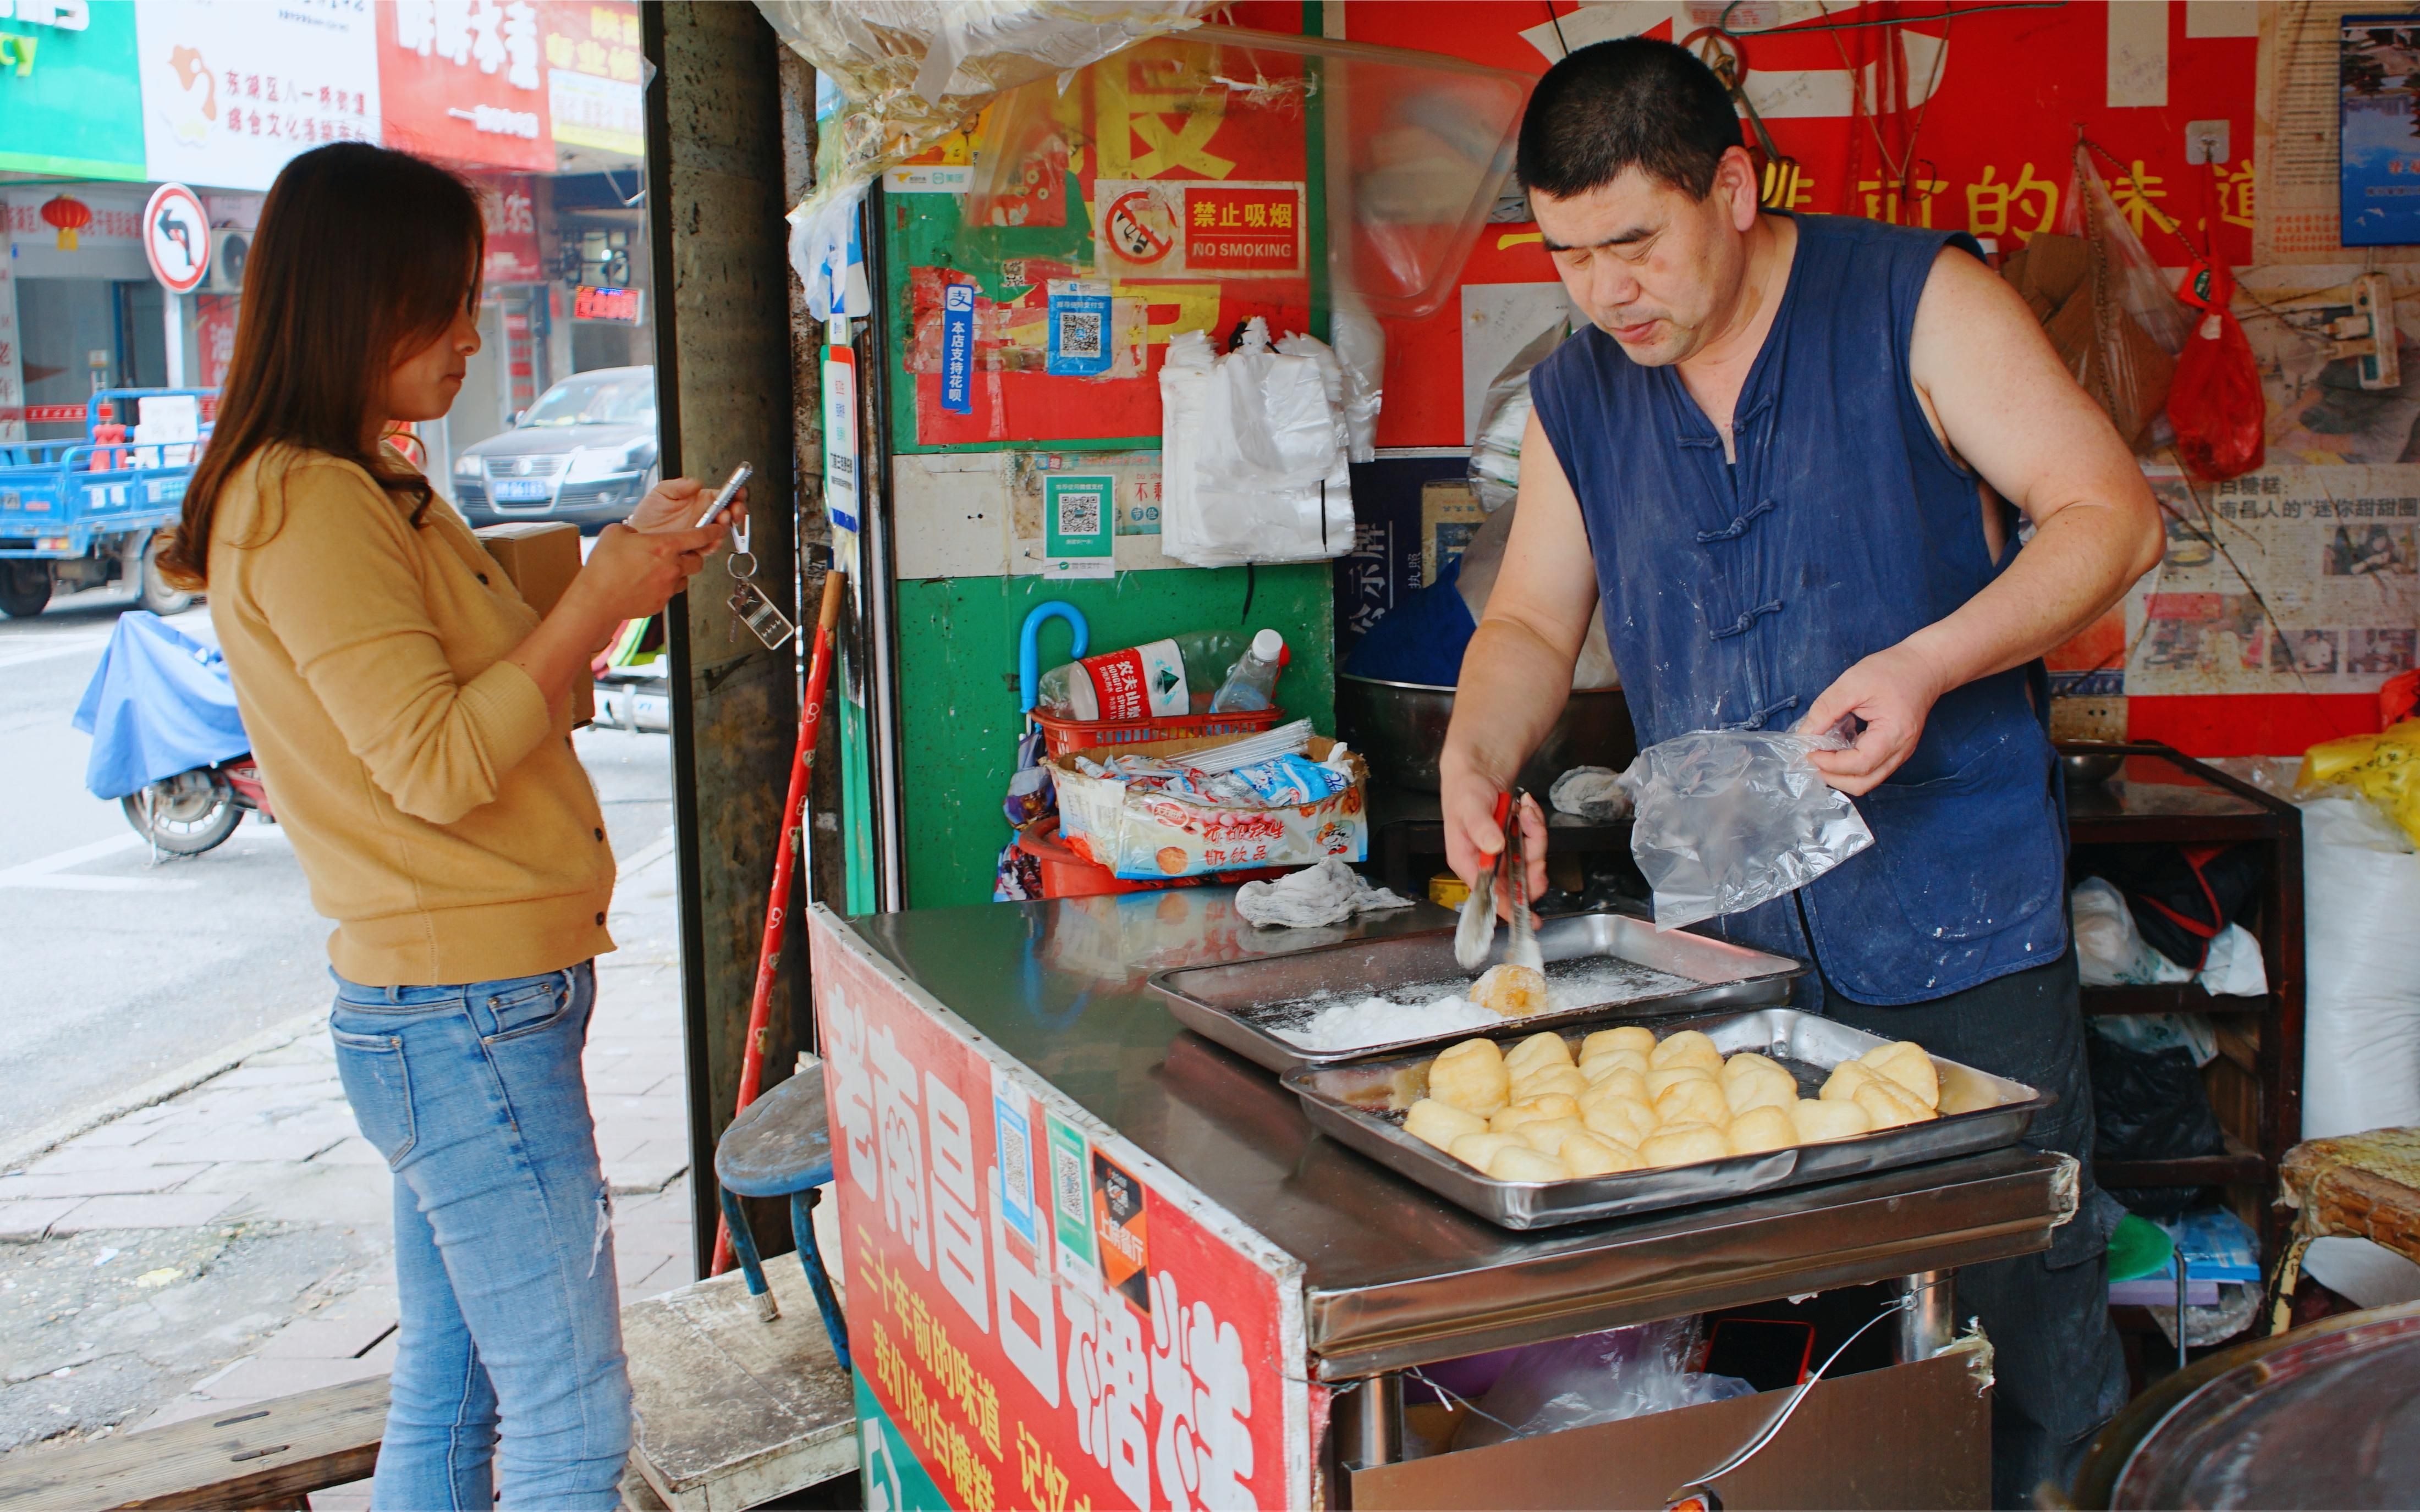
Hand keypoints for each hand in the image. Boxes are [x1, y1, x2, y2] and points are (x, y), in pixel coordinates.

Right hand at [569, 522, 723, 620]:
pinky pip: (669, 593)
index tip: (718, 528)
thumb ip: (632, 530)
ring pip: (684, 579)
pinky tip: (645, 584)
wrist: (597, 600)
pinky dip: (662, 587)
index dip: (712, 531)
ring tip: (657, 570)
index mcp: (664, 546)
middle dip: (692, 556)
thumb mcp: (615, 533)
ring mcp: (667, 588)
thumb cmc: (604, 568)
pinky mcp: (660, 603)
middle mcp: (671, 568)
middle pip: (697, 561)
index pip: (699, 536)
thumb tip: (634, 534)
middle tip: (679, 553)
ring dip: (677, 573)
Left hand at [626, 475, 747, 540]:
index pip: (724, 495)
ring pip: (723, 530)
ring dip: (726, 526)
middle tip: (733, 510)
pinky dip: (714, 543)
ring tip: (720, 521)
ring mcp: (702, 532)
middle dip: (736, 510)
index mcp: (701, 500)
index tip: (738, 492)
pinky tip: (711, 539)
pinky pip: (710, 546)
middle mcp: (705, 516)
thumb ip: (679, 485)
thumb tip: (696, 483)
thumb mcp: (661, 492)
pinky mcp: (697, 546)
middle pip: (729, 513)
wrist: (638, 535)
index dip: (735, 492)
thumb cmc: (649, 514)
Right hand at [1442, 771, 1547, 909]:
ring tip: (1526, 812)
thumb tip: (1494, 848)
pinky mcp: (1515, 845)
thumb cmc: (1464, 791)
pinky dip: (1536, 826)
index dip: (1509, 907)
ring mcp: (1503, 855)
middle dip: (1532, 863)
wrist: (1478, 772)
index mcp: (1467, 863)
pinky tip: (1527, 810)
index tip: (1528, 916)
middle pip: (1517, 882)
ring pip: (1530, 862)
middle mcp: (1486, 865)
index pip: (1489, 893)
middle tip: (1534, 838)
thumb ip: (1480, 828)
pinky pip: (1535, 845)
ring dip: (1535, 836)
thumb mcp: (1469, 807)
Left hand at [1800, 641, 1951, 795]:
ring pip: (1867, 780)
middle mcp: (1901, 751)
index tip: (1809, 751)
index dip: (1830, 764)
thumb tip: (1805, 734)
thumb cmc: (1891, 670)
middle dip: (1832, 776)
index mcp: (1893, 734)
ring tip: (1822, 754)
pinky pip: (1871, 768)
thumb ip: (1826, 709)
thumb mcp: (1852, 683)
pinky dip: (1850, 765)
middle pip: (1863, 783)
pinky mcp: (1896, 750)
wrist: (1923, 667)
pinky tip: (1837, 747)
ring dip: (1841, 774)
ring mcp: (1900, 753)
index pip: (1859, 765)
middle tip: (1812, 758)